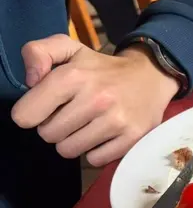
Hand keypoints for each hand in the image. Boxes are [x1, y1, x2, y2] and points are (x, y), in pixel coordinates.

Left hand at [11, 35, 179, 166]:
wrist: (151, 76)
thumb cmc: (102, 67)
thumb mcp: (68, 48)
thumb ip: (37, 52)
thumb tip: (31, 82)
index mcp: (74, 76)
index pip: (27, 114)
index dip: (30, 112)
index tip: (45, 107)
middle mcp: (96, 99)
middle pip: (48, 135)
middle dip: (54, 127)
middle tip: (70, 115)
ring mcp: (116, 121)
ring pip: (69, 150)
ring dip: (73, 141)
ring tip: (86, 126)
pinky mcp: (132, 138)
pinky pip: (95, 159)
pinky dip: (95, 151)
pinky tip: (103, 135)